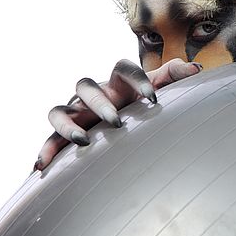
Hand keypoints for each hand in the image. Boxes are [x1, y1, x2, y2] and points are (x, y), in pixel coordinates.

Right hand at [34, 58, 201, 170]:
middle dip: (100, 104)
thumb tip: (195, 69)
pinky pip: (48, 139)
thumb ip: (174, 77)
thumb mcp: (159, 92)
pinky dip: (45, 151)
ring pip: (58, 111)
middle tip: (117, 122)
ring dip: (67, 125)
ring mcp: (75, 113)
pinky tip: (41, 167)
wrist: (127, 129)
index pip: (122, 69)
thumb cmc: (144, 108)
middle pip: (85, 86)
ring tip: (83, 142)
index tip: (153, 98)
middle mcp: (93, 94)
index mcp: (117, 83)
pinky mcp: (63, 135)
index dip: (136, 79)